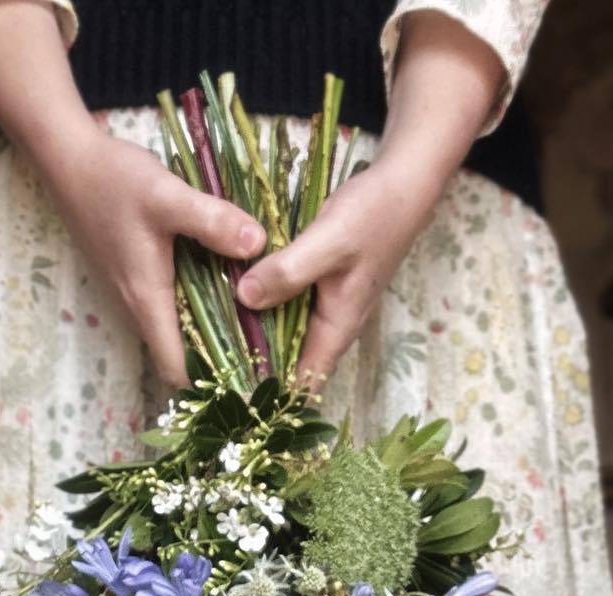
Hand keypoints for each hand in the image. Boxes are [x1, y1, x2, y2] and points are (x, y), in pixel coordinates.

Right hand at [42, 130, 265, 388]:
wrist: (69, 159)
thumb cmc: (113, 180)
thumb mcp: (166, 195)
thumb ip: (212, 221)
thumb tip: (258, 245)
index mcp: (148, 300)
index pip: (177, 369)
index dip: (212, 381)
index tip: (250, 376)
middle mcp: (139, 307)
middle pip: (181, 356)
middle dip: (220, 359)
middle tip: (267, 349)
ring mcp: (134, 293)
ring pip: (177, 331)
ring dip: (211, 331)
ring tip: (256, 318)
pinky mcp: (135, 276)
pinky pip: (171, 306)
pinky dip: (198, 306)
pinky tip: (226, 283)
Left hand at [235, 160, 439, 387]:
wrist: (402, 185)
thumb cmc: (371, 216)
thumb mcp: (328, 243)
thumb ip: (288, 272)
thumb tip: (244, 299)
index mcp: (337, 328)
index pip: (304, 382)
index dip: (271, 393)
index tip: (231, 393)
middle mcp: (332, 325)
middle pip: (290, 361)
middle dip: (255, 365)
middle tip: (210, 360)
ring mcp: (327, 305)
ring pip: (286, 332)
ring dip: (256, 333)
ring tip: (213, 332)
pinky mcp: (320, 285)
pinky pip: (287, 306)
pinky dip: (265, 305)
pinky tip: (236, 295)